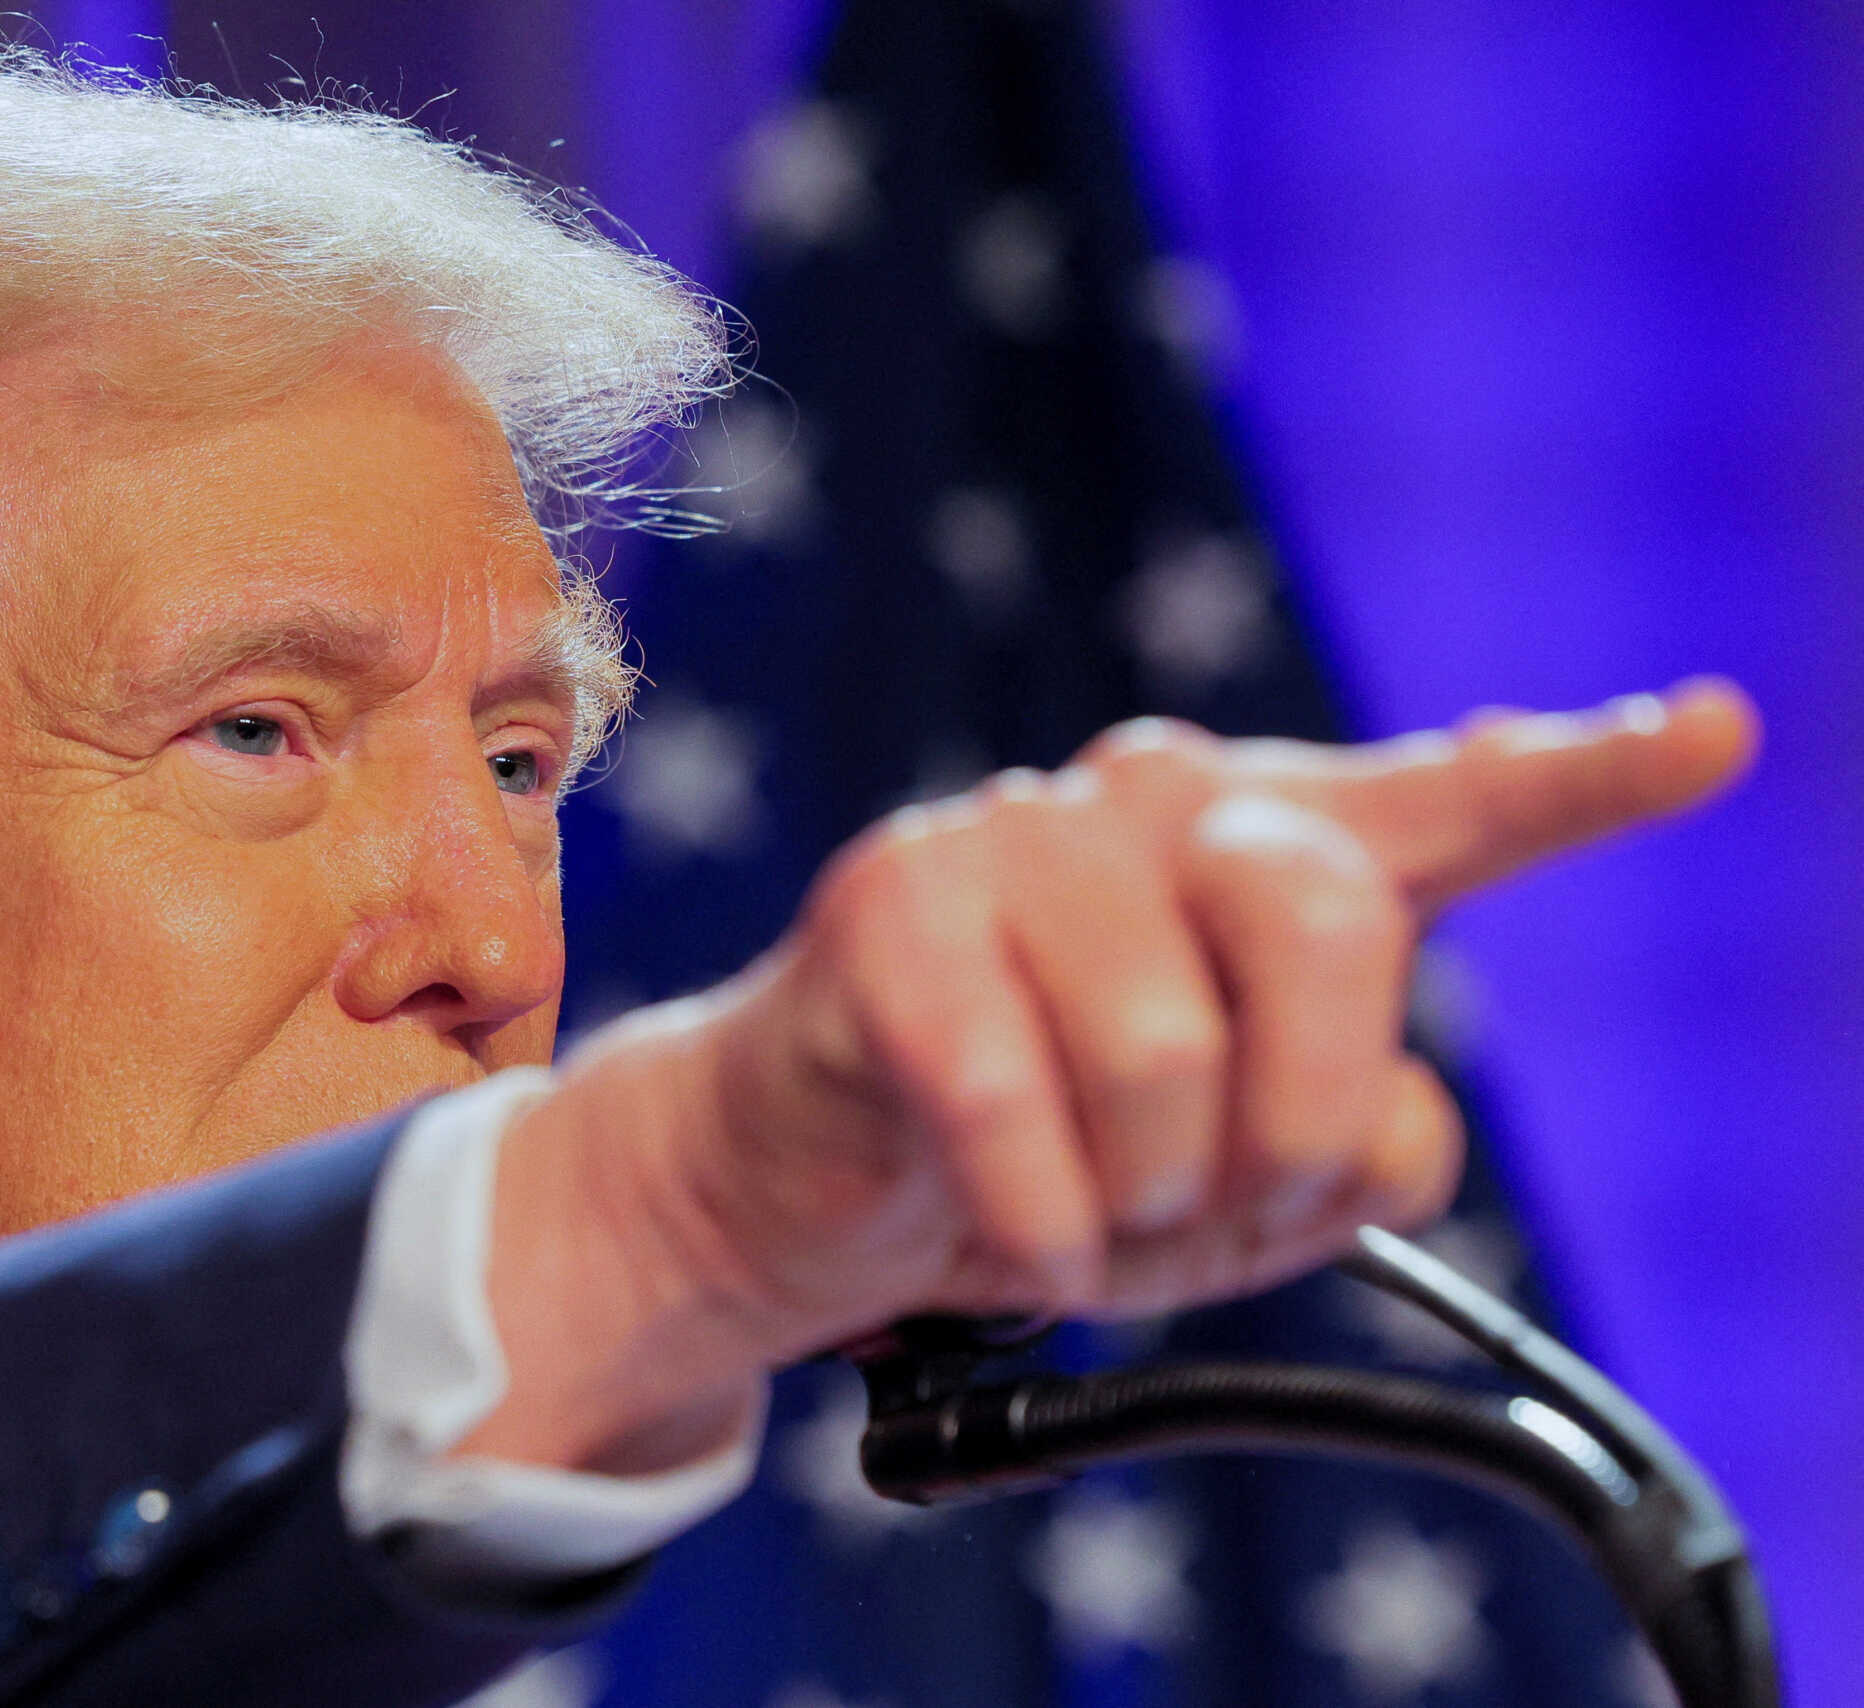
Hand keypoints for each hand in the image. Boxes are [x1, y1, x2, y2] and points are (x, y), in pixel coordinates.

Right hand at [468, 681, 1757, 1475]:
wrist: (817, 1176)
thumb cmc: (1056, 1157)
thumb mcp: (1252, 1188)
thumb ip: (1366, 1137)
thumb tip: (1390, 1111)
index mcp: (1263, 851)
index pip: (1446, 802)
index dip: (1589, 773)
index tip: (1718, 733)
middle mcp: (1152, 803)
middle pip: (1329, 921)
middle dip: (1298, 1114)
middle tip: (1225, 1195)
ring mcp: (1015, 834)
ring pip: (1167, 1048)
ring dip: (1141, 1198)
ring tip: (1085, 1207)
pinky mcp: (890, 903)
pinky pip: (1016, 1103)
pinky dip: (1037, 1222)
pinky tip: (1008, 1232)